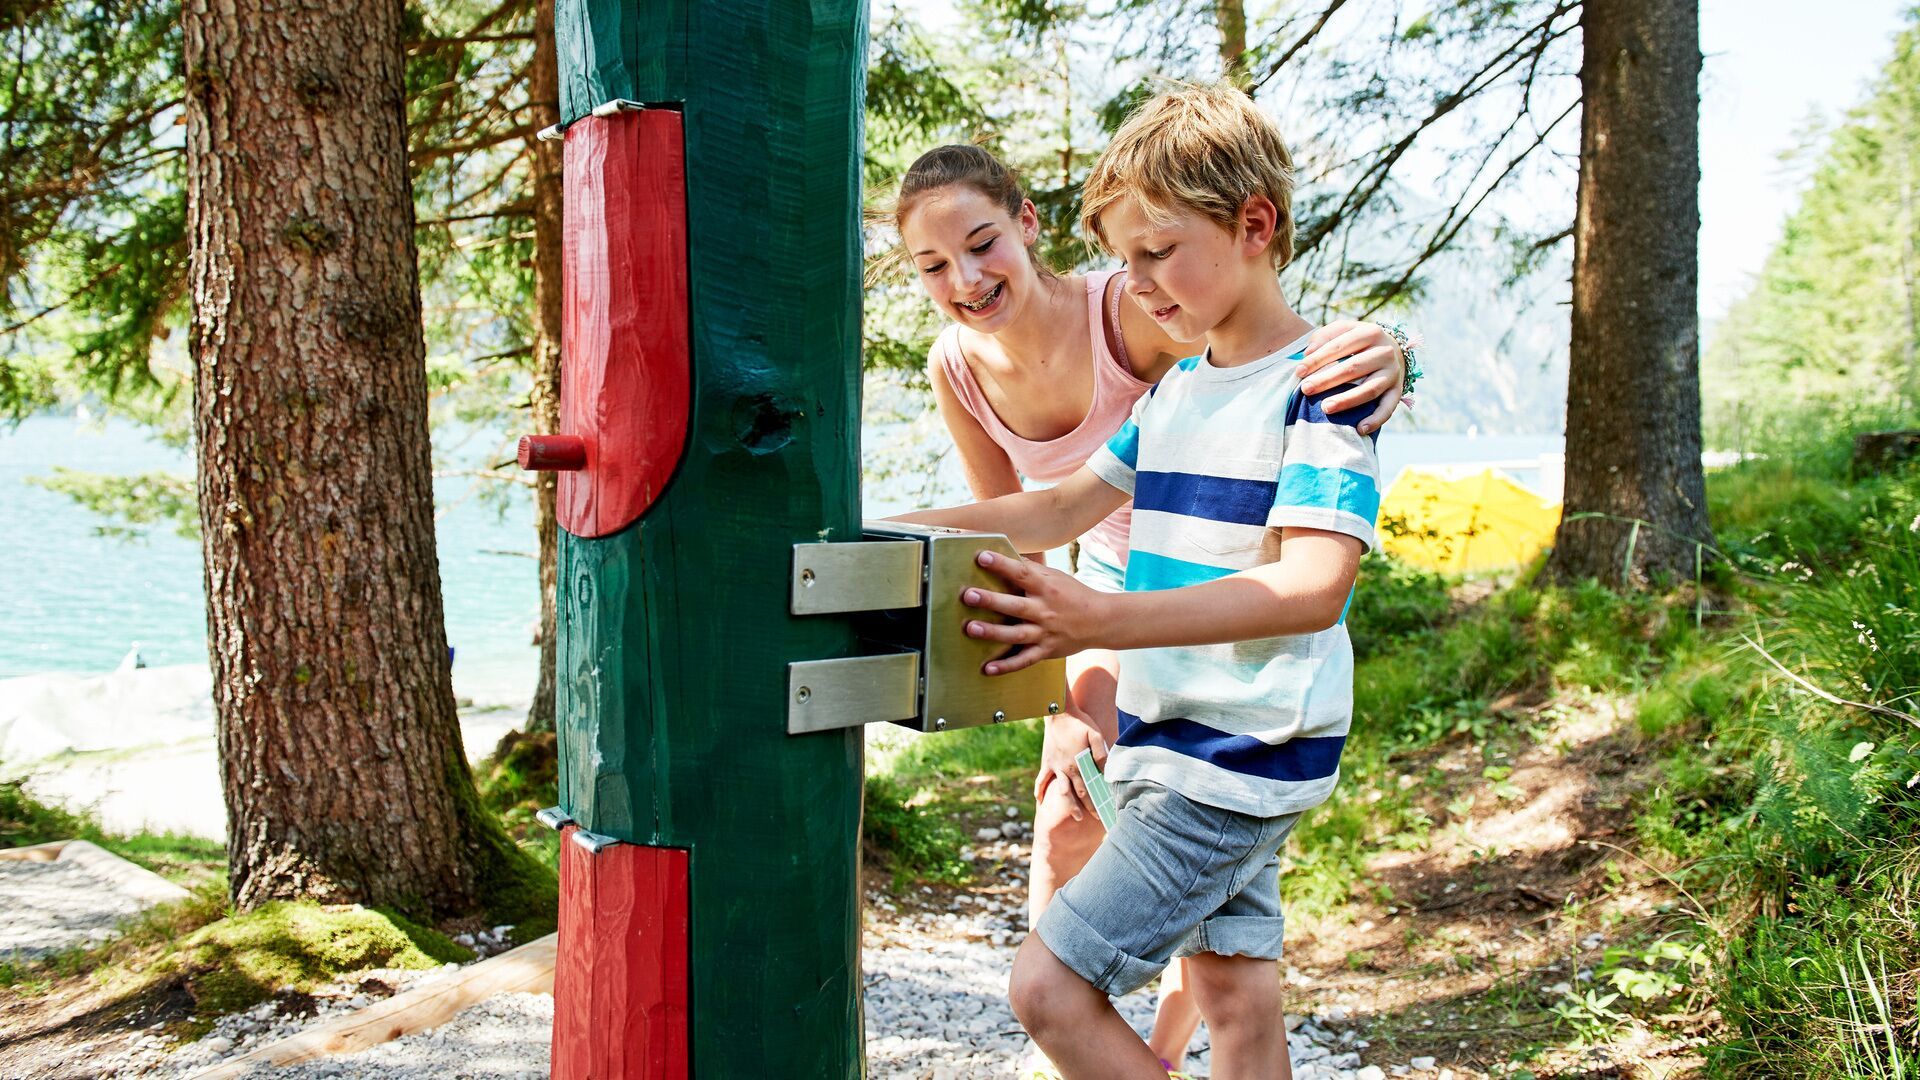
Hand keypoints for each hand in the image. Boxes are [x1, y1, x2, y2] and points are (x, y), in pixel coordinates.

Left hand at [959, 550, 1110, 674]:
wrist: (1101, 621)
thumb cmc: (1073, 595)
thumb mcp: (1055, 577)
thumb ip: (1030, 570)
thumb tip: (1004, 555)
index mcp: (1046, 588)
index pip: (1023, 573)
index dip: (1002, 564)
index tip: (982, 556)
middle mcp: (1045, 610)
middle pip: (1015, 606)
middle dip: (991, 601)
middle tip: (968, 595)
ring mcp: (1045, 633)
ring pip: (1016, 634)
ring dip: (992, 632)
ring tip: (970, 628)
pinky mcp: (1046, 651)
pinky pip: (1024, 660)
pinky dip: (1006, 667)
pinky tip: (987, 669)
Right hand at [1034, 708, 1109, 821]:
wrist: (1059, 713)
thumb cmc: (1080, 723)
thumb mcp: (1095, 735)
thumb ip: (1100, 753)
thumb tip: (1106, 771)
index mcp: (1079, 764)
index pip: (1088, 789)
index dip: (1095, 801)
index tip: (1102, 812)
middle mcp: (1066, 769)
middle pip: (1077, 793)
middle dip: (1086, 807)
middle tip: (1095, 818)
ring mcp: (1055, 766)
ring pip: (1061, 791)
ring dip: (1068, 805)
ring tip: (1075, 817)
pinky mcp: (1047, 761)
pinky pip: (1042, 779)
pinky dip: (1040, 790)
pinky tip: (1039, 800)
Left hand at [1296, 319, 1407, 434]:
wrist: (1393, 349)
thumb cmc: (1358, 342)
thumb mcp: (1344, 331)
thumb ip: (1325, 336)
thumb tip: (1308, 353)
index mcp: (1370, 332)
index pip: (1339, 346)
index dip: (1317, 359)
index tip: (1298, 371)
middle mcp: (1384, 352)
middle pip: (1353, 368)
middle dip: (1327, 380)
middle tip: (1305, 390)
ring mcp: (1393, 372)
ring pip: (1370, 389)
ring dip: (1347, 400)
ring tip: (1326, 408)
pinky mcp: (1397, 390)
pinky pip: (1388, 407)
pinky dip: (1376, 419)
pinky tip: (1360, 429)